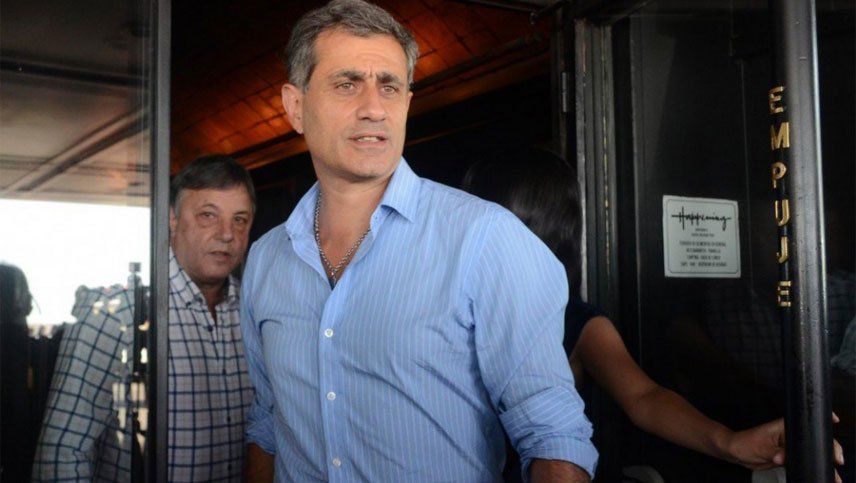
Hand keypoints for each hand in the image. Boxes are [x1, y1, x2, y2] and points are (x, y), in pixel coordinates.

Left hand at [726, 414, 843, 481]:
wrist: (737, 453)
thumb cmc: (745, 443)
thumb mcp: (761, 447)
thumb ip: (775, 452)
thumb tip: (784, 458)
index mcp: (785, 426)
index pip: (806, 421)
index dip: (822, 420)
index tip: (834, 421)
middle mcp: (790, 434)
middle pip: (814, 439)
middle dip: (829, 448)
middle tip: (838, 460)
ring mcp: (791, 446)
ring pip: (811, 452)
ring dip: (822, 461)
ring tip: (834, 475)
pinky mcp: (789, 457)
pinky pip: (803, 461)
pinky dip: (812, 466)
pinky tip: (820, 474)